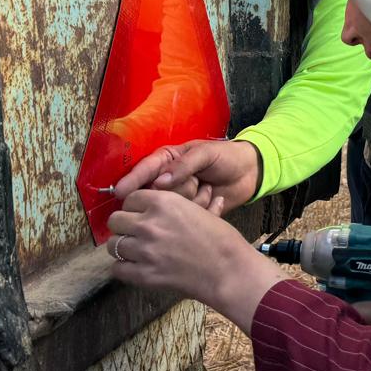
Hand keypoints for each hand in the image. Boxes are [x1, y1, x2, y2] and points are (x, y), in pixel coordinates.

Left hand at [105, 190, 280, 331]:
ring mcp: (144, 250)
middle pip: (114, 220)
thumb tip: (205, 192)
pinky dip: (124, 269)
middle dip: (123, 226)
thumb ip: (188, 203)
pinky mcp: (143, 274)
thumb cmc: (222, 239)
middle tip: (135, 233)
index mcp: (163, 202)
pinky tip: (136, 268)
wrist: (229, 271)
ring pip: (113, 245)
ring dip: (122, 247)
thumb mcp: (204, 211)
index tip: (140, 214)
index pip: (130, 198)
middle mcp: (148, 223)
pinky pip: (117, 269)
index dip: (134, 207)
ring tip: (135, 252)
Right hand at [112, 138, 261, 211]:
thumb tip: (160, 182)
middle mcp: (167, 180)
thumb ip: (184, 165)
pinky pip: (185, 216)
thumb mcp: (206, 154)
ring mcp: (178, 198)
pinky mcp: (188, 213)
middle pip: (155, 192)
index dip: (132, 181)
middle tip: (197, 181)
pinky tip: (214, 198)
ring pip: (170, 206)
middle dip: (178, 189)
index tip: (120, 192)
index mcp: (167, 160)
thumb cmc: (226, 157)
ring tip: (208, 187)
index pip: (144, 170)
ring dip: (192, 198)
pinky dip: (202, 207)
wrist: (250, 173)